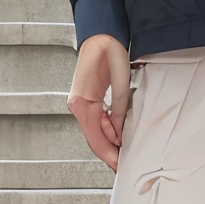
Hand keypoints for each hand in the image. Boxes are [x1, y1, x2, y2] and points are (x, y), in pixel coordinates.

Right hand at [67, 33, 131, 170]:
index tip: (121, 168)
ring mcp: (79, 104)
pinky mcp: (85, 101)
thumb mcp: (121, 84)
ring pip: (95, 132)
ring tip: (127, 150)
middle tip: (126, 165)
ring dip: (110, 142)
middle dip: (110, 153)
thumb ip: (119, 111)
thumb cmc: (108, 52)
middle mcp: (77, 105)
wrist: (100, 36)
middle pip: (94, 138)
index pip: (96, 139)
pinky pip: (96, 122)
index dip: (109, 156)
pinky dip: (107, 130)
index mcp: (82, 103)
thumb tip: (120, 135)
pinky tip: (119, 135)